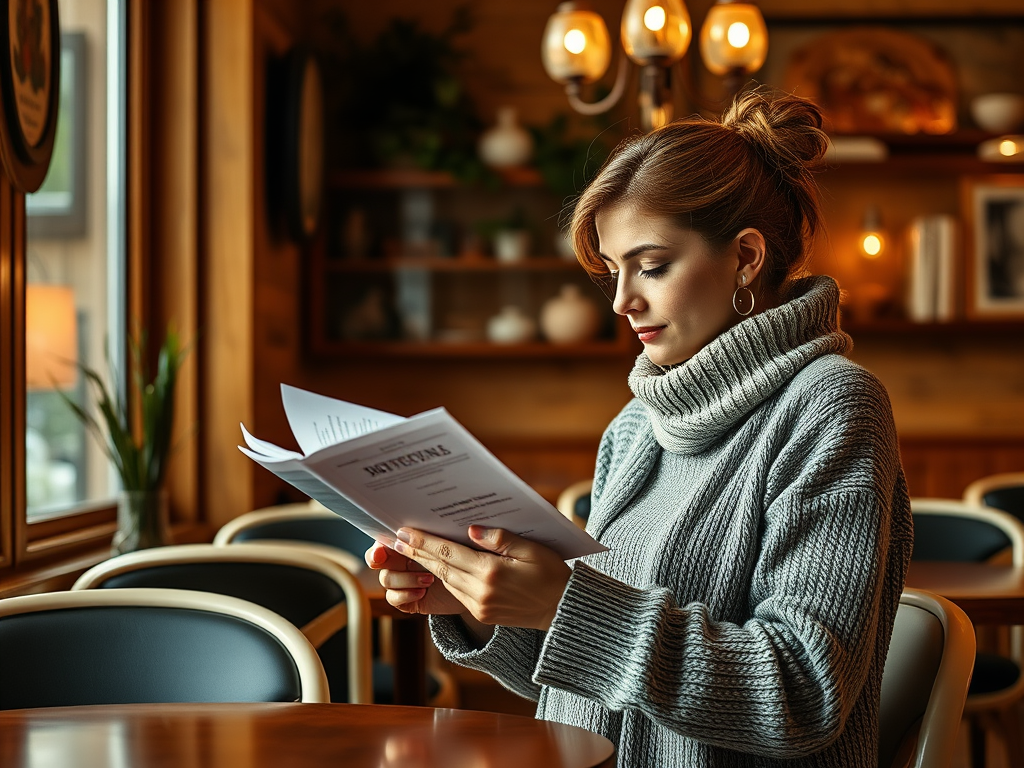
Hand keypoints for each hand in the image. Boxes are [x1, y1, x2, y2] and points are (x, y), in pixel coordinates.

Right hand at [364, 542, 464, 615]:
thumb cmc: (466, 558)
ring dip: (404, 577)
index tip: (383, 545)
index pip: (384, 538)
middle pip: (376, 558)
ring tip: (429, 578)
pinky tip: (422, 592)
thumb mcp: (460, 544)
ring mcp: (402, 580)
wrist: (473, 588)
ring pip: (386, 578)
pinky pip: (393, 598)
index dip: (378, 541)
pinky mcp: (407, 599)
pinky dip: (404, 594)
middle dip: (377, 558)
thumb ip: (451, 536)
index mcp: (409, 542)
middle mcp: (401, 560)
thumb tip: (467, 528)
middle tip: (382, 557)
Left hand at [391, 526, 571, 630]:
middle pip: (441, 567)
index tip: (405, 532)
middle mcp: (481, 592)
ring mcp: (480, 605)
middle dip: (417, 553)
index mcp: (492, 573)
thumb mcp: (532, 549)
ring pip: (446, 580)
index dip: (424, 542)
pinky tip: (437, 566)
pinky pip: (456, 591)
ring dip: (427, 565)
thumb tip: (471, 529)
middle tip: (397, 539)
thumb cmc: (552, 574)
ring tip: (411, 550)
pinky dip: (444, 577)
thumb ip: (500, 538)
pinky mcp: (482, 613)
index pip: (449, 553)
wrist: (563, 609)